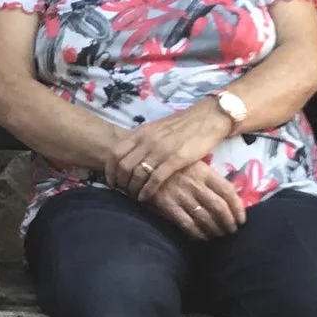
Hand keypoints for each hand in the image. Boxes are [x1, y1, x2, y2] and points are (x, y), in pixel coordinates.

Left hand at [105, 99, 237, 200]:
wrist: (207, 118)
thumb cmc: (182, 125)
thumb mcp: (157, 128)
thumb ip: (142, 140)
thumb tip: (129, 155)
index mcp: (141, 132)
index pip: (115, 153)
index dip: (110, 171)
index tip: (111, 182)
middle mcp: (148, 141)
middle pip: (123, 167)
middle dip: (121, 183)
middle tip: (123, 192)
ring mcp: (161, 150)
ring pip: (137, 174)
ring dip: (133, 189)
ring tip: (134, 196)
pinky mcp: (176, 159)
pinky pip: (155, 179)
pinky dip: (147, 190)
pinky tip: (145, 197)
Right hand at [147, 163, 245, 239]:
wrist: (142, 166)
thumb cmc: (171, 167)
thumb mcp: (192, 164)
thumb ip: (208, 178)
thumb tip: (228, 196)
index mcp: (204, 172)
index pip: (227, 191)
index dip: (238, 208)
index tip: (242, 219)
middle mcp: (195, 184)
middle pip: (219, 207)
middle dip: (228, 222)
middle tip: (231, 231)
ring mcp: (181, 196)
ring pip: (205, 218)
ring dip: (215, 230)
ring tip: (218, 235)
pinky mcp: (167, 206)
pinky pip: (187, 224)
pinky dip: (197, 234)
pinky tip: (202, 238)